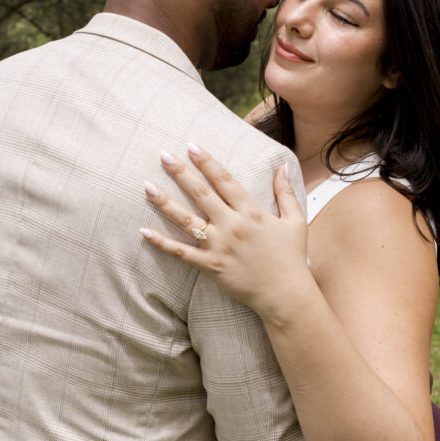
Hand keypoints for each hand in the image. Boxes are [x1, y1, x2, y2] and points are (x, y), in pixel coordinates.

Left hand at [140, 145, 311, 315]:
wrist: (285, 295)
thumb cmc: (292, 258)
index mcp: (251, 211)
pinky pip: (181, 252)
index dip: (207, 162)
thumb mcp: (295, 221)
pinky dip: (162, 242)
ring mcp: (219, 245)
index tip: (192, 146)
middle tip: (164, 155)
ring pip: (186, 219)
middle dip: (181, 172)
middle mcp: (232, 225)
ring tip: (147, 186)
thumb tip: (281, 166)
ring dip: (165, 202)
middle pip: (201, 193)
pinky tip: (144, 231)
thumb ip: (286, 192)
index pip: (225, 180)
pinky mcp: (210, 266)